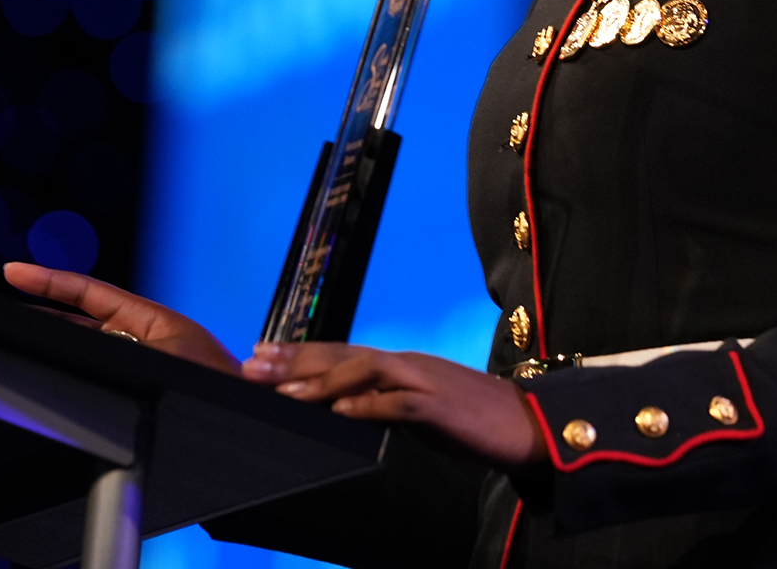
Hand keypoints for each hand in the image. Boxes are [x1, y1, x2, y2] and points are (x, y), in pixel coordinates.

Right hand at [3, 262, 241, 375]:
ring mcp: (139, 358)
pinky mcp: (139, 379)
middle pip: (81, 315)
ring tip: (18, 329)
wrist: (252, 411)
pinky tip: (50, 364)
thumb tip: (94, 339)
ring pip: (85, 341)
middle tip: (6, 299)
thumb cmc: (223, 385)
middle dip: (44, 305)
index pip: (90, 293)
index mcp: (152, 319)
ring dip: (54, 334)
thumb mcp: (174, 359)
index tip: (14, 270)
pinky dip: (71, 359)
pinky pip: (97, 364)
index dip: (50, 280)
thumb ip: (132, 347)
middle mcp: (142, 334)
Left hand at [242, 342, 548, 469]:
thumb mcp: (417, 409)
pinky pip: (400, 403)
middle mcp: (404, 363)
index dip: (297, 353)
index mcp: (397, 364)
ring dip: (321, 382)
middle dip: (293, 361)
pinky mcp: (440, 405)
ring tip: (284, 394)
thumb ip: (383, 404)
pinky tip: (342, 412)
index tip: (258, 354)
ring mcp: (422, 379)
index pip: (338, 353)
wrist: (527, 422)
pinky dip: (369, 406)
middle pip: (340, 355)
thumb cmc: (470, 420)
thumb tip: (344, 412)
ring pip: (363, 371)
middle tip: (250, 366)